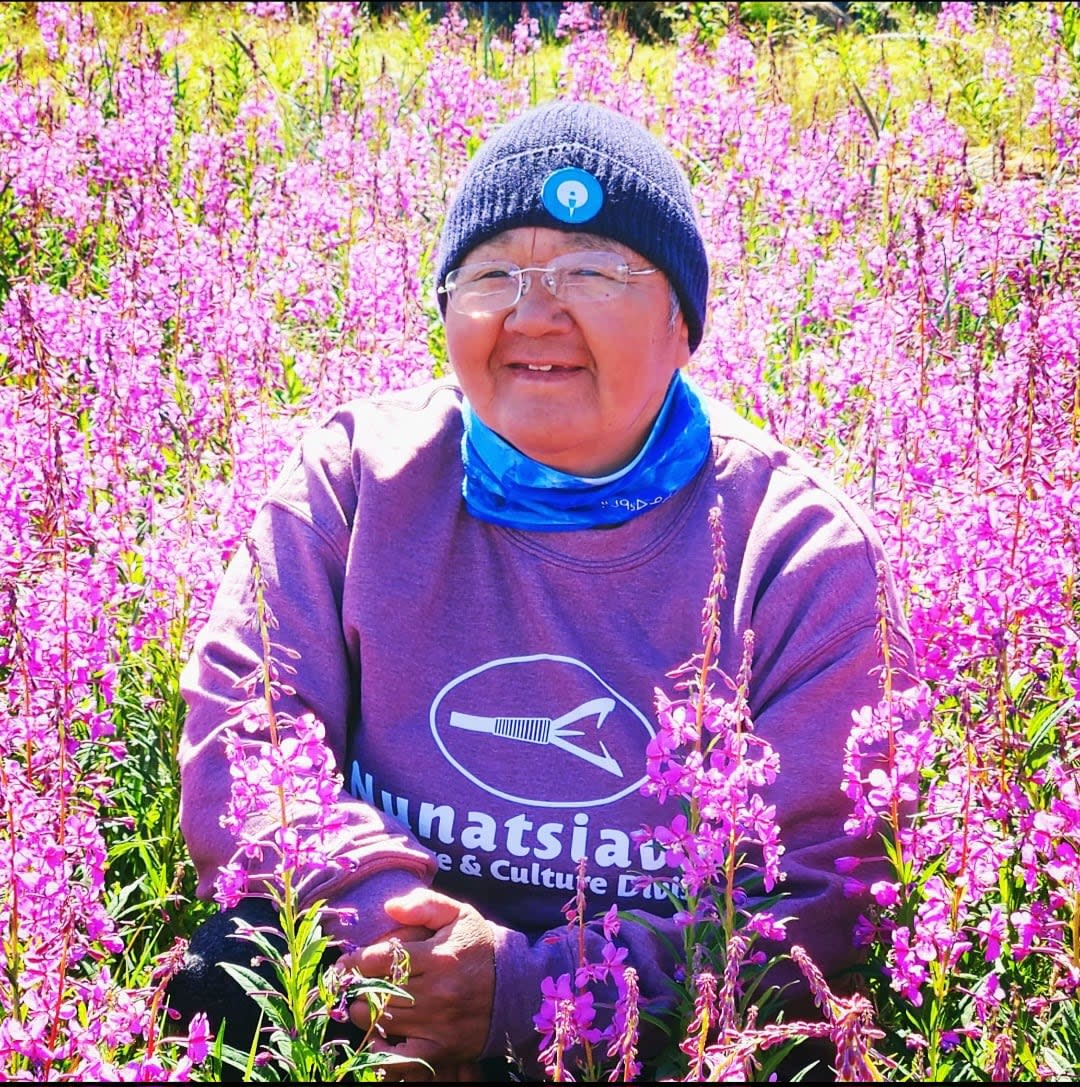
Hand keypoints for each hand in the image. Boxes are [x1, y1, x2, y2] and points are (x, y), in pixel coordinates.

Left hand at [341, 887, 495, 1080]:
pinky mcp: (441, 1049)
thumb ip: (424, 904)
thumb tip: (389, 906)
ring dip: (365, 1012)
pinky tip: (376, 1035)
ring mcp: (438, 1024)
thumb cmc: (479, 946)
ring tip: (364, 1001)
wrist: (516, 987)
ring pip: (383, 1021)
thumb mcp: (458, 914)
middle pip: (377, 991)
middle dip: (357, 986)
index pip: (382, 959)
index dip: (355, 961)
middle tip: (352, 982)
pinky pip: (398, 1059)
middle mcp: (437, 992)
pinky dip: (379, 1050)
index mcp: (439, 956)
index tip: (344, 963)